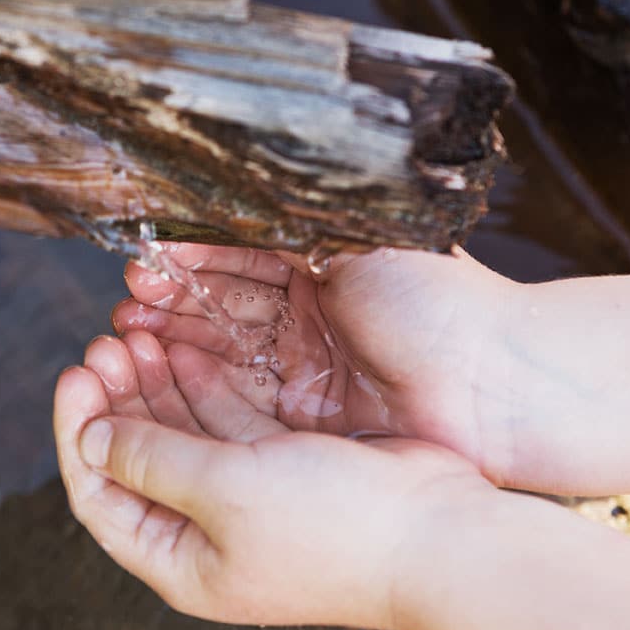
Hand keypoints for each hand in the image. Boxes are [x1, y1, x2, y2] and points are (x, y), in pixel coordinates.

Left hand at [52, 332, 495, 629]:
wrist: (438, 534)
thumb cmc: (333, 525)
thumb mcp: (224, 490)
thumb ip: (150, 459)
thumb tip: (90, 439)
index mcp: (179, 561)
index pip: (98, 497)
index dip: (77, 433)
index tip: (75, 373)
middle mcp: (207, 535)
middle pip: (136, 460)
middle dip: (117, 399)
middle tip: (106, 341)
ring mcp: (248, 502)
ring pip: (181, 434)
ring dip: (157, 386)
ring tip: (136, 333)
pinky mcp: (286, 468)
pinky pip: (228, 423)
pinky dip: (205, 387)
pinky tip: (187, 347)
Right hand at [111, 244, 523, 483]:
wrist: (501, 387)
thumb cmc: (445, 307)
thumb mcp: (363, 245)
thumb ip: (296, 230)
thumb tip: (231, 207)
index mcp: (328, 270)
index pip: (243, 259)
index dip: (192, 261)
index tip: (149, 262)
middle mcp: (313, 321)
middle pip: (223, 310)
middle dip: (172, 304)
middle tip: (127, 304)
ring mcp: (308, 373)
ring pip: (223, 355)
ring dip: (175, 345)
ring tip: (129, 336)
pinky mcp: (307, 422)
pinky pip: (238, 402)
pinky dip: (197, 386)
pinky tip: (163, 370)